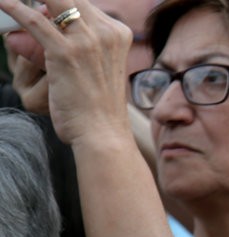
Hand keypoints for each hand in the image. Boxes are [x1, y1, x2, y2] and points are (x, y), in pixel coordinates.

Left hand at [0, 0, 131, 145]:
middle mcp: (106, 33)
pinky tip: (3, 3)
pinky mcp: (65, 53)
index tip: (45, 7)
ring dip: (30, 1)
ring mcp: (87, 42)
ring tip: (11, 1)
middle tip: (33, 4)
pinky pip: (34, 21)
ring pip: (52, 3)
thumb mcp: (105, 68)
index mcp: (119, 34)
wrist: (103, 133)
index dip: (62, 2)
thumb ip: (93, 46)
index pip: (84, 4)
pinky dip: (15, 8)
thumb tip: (65, 32)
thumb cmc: (100, 107)